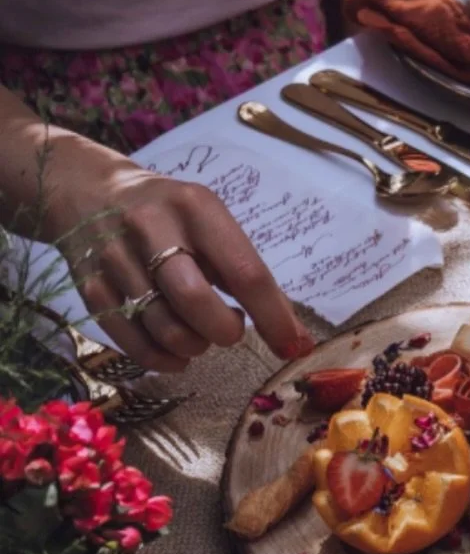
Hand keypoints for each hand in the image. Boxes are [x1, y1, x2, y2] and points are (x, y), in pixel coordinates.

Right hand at [53, 163, 314, 372]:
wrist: (90, 193)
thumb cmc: (172, 218)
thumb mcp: (211, 225)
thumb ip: (248, 276)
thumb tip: (295, 340)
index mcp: (195, 208)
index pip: (244, 272)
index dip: (273, 318)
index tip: (294, 348)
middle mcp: (151, 227)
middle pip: (195, 301)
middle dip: (224, 331)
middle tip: (230, 329)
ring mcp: (115, 257)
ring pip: (164, 328)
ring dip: (194, 345)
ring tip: (199, 331)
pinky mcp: (91, 286)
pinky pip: (134, 344)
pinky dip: (164, 360)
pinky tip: (177, 353)